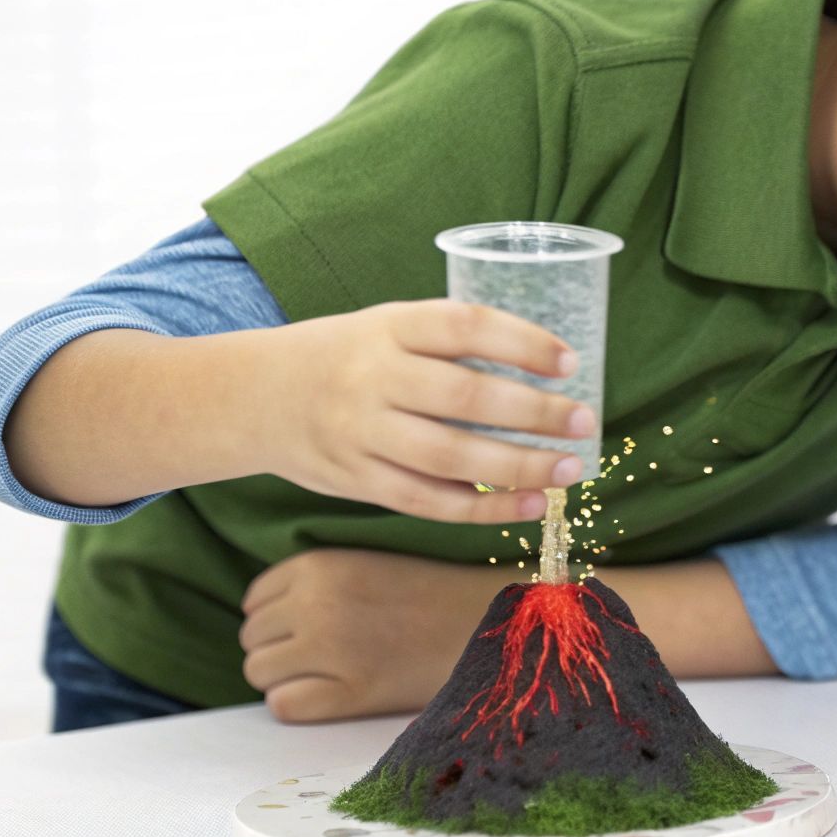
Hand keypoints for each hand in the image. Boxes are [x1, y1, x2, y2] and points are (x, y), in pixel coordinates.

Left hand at [238, 547, 506, 722]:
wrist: (493, 623)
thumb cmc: (435, 594)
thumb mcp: (369, 563)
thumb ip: (316, 581)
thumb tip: (266, 616)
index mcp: (320, 565)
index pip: (256, 598)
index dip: (279, 615)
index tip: (310, 624)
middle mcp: (315, 604)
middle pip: (253, 636)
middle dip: (280, 647)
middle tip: (325, 653)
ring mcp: (329, 650)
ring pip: (260, 672)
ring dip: (286, 676)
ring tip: (329, 673)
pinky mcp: (348, 693)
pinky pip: (283, 705)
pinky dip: (301, 704)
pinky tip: (335, 694)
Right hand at [255, 298, 594, 523]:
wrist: (252, 397)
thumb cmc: (345, 357)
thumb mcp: (386, 327)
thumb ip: (448, 343)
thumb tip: (543, 367)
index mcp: (387, 327)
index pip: (463, 327)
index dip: (522, 343)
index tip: (569, 362)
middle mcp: (373, 378)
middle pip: (465, 398)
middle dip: (534, 413)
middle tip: (584, 421)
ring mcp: (362, 434)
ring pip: (451, 458)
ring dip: (519, 467)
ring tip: (568, 468)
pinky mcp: (357, 481)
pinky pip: (429, 502)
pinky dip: (484, 509)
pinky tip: (530, 505)